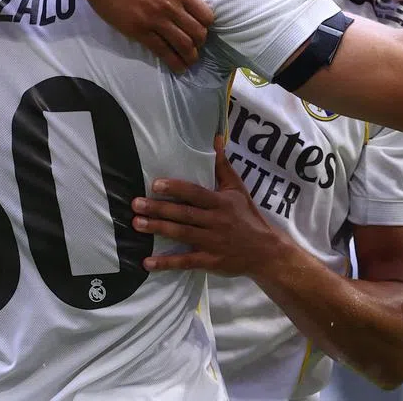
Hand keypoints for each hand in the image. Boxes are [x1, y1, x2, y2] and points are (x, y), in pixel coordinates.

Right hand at [79, 0, 214, 71]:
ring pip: (183, 45)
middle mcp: (170, 6)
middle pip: (198, 33)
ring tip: (189, 60)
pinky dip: (173, 62)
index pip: (205, 13)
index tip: (202, 25)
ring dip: (189, 55)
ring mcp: (155, 20)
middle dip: (200, 41)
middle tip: (196, 44)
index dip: (207, 22)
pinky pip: (162, 51)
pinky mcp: (138, 31)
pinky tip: (177, 67)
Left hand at [132, 135, 280, 276]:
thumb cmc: (248, 216)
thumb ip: (223, 166)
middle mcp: (215, 222)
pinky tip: (147, 262)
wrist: (266, 251)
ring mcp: (212, 243)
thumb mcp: (238, 189)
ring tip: (137, 223)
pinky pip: (185, 262)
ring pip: (182, 234)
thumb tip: (216, 139)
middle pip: (184, 214)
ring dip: (158, 228)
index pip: (196, 193)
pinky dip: (166, 263)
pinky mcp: (210, 261)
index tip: (155, 185)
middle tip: (136, 204)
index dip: (176, 188)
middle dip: (159, 208)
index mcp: (221, 203)